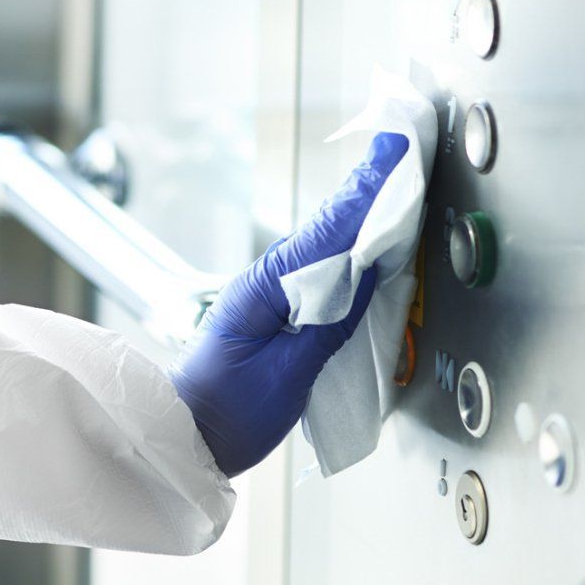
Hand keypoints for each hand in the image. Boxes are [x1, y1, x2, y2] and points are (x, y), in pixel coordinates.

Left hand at [171, 132, 409, 475]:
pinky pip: (319, 271)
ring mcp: (270, 294)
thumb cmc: (225, 412)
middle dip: (367, 189)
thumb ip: (328, 326)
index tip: (392, 154)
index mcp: (266, 288)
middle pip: (328, 228)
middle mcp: (267, 282)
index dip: (366, 193)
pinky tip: (362, 242)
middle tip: (399, 149)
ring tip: (388, 181)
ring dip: (358, 214)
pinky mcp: (276, 312)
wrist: (186, 435)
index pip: (329, 232)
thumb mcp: (286, 375)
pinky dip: (345, 248)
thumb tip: (365, 277)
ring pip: (325, 246)